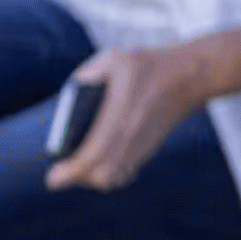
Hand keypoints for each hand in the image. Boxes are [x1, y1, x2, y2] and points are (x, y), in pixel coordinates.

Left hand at [46, 46, 208, 191]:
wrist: (189, 75)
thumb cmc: (146, 65)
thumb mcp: (112, 60)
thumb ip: (84, 77)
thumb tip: (65, 102)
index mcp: (121, 115)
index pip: (93, 154)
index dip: (72, 171)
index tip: (52, 179)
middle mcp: (132, 135)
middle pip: (102, 175)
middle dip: (77, 177)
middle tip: (58, 173)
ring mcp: (142, 145)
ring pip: (113, 178)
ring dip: (90, 178)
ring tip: (74, 168)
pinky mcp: (148, 149)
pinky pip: (123, 174)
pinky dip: (106, 175)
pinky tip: (94, 166)